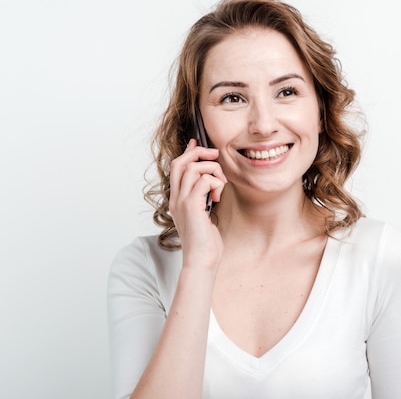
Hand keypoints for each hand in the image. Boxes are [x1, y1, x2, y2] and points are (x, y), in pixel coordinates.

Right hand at [169, 139, 227, 269]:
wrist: (202, 260)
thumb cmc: (206, 242)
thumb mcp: (204, 215)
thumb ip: (204, 198)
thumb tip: (212, 183)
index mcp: (177, 199)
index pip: (177, 167)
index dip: (188, 152)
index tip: (198, 143)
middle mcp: (176, 198)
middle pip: (180, 162)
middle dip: (199, 153)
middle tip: (215, 155)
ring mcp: (182, 202)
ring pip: (193, 168)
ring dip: (212, 170)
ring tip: (221, 184)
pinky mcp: (192, 206)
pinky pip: (204, 181)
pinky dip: (216, 183)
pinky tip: (219, 196)